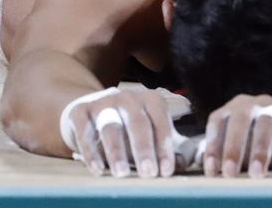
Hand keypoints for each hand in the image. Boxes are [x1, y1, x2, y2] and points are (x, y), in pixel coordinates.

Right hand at [61, 87, 177, 177]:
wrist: (93, 116)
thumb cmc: (130, 130)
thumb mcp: (153, 134)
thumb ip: (173, 147)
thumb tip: (192, 160)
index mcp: (150, 100)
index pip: (160, 120)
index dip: (164, 146)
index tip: (165, 170)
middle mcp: (127, 97)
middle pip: (137, 122)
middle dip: (144, 148)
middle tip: (149, 173)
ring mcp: (102, 103)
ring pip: (111, 126)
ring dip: (117, 151)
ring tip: (122, 174)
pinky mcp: (79, 112)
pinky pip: (85, 132)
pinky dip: (91, 152)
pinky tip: (98, 169)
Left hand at [203, 94, 271, 177]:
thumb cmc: (269, 140)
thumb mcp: (246, 145)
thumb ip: (227, 153)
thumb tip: (208, 169)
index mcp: (237, 108)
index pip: (219, 120)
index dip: (213, 144)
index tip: (212, 170)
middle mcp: (257, 103)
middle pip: (240, 117)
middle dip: (233, 146)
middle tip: (229, 173)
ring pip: (267, 122)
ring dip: (260, 148)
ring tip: (256, 173)